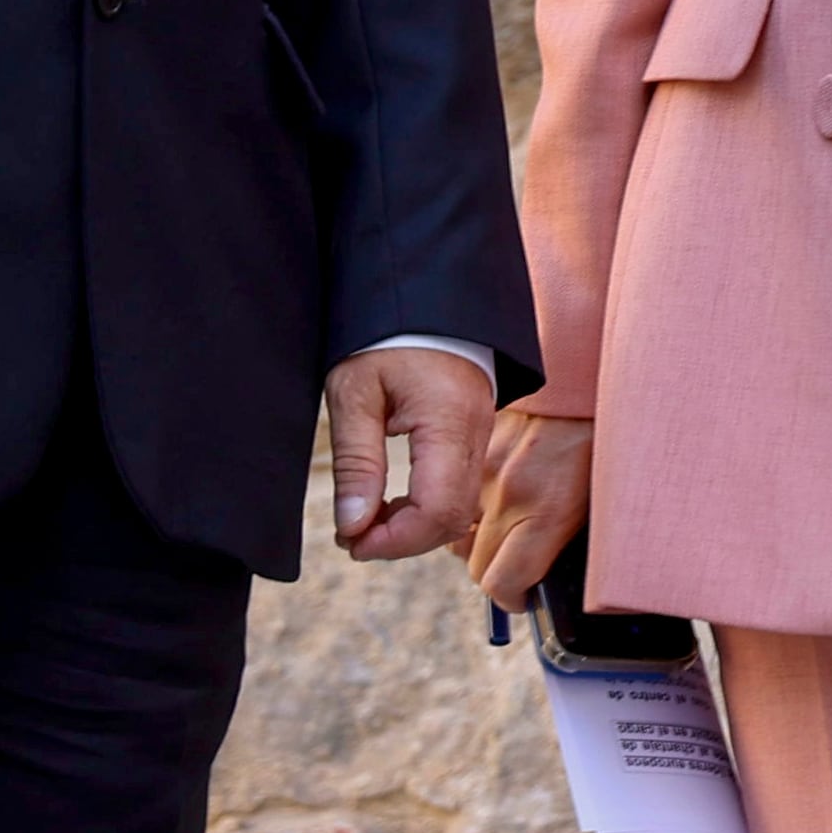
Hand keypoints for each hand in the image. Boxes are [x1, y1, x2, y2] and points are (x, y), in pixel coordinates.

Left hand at [328, 346, 494, 561]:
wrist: (422, 291)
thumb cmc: (384, 333)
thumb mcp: (355, 393)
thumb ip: (356, 463)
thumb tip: (353, 525)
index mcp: (449, 420)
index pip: (437, 510)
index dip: (394, 541)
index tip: (350, 541)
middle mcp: (476, 431)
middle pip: (453, 517)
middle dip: (401, 540)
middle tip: (351, 535)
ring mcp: (481, 432)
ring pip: (459, 508)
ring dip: (413, 527)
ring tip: (365, 519)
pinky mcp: (474, 432)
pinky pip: (459, 488)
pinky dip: (425, 507)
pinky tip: (390, 500)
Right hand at [465, 405, 594, 607]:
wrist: (593, 366)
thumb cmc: (614, 432)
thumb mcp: (608, 496)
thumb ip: (577, 537)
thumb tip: (563, 573)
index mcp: (546, 510)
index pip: (501, 584)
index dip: (514, 600)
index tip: (526, 598)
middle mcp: (508, 493)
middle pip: (477, 567)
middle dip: (497, 576)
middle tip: (521, 569)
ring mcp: (488, 468)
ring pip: (459, 533)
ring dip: (478, 542)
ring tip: (509, 532)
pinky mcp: (480, 445)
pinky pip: (462, 492)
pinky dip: (474, 505)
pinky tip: (502, 495)